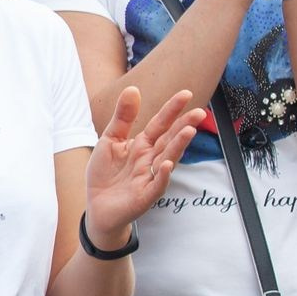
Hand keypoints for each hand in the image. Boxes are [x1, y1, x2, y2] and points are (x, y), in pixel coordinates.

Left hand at [82, 85, 207, 246]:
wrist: (97, 206)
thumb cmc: (106, 173)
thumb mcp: (109, 140)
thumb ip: (123, 117)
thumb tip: (133, 89)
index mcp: (143, 145)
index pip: (160, 124)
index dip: (171, 110)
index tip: (186, 94)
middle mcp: (151, 160)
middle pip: (169, 140)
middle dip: (183, 126)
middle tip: (199, 112)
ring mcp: (150, 177)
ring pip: (167, 159)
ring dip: (178, 146)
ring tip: (189, 132)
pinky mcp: (145, 196)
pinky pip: (156, 185)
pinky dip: (162, 176)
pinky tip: (167, 165)